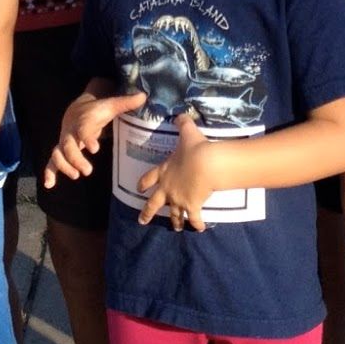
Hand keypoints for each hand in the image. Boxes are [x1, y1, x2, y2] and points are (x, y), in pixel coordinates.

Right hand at [43, 90, 146, 187]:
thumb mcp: (111, 104)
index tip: (94, 148)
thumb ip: (126, 103)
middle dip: (75, 158)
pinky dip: (49, 172)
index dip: (87, 138)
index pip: (83, 129)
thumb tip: (144, 96)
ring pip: (58, 154)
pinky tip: (49, 185)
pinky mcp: (61, 150)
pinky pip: (52, 161)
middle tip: (88, 171)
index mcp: (83, 121)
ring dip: (64, 166)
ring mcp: (64, 142)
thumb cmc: (97, 110)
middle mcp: (71, 132)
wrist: (77, 109)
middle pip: (68, 145)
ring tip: (76, 176)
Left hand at [136, 114, 218, 230]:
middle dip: (147, 213)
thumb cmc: (194, 148)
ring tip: (175, 228)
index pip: (148, 178)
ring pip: (174, 214)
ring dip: (174, 221)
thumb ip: (182, 123)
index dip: (143, 183)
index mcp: (163, 171)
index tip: (139, 189)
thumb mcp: (187, 132)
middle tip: (141, 220)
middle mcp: (167, 188)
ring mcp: (179, 199)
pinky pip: (194, 218)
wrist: (205, 163)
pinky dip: (197, 224)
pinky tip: (199, 228)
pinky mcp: (192, 206)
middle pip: (153, 204)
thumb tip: (180, 115)